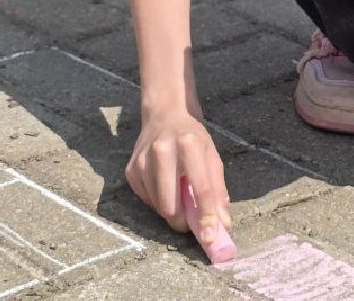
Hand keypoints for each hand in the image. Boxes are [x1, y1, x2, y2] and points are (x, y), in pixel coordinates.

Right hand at [125, 106, 231, 249]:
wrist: (165, 116)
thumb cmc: (192, 139)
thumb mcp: (212, 157)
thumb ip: (218, 191)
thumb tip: (222, 225)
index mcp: (188, 144)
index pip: (200, 187)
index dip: (206, 215)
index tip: (209, 236)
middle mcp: (162, 150)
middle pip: (170, 204)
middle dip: (181, 221)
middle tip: (190, 222)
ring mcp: (142, 160)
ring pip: (156, 206)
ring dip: (170, 210)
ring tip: (177, 195)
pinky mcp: (131, 169)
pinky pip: (145, 199)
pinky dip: (157, 201)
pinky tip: (163, 186)